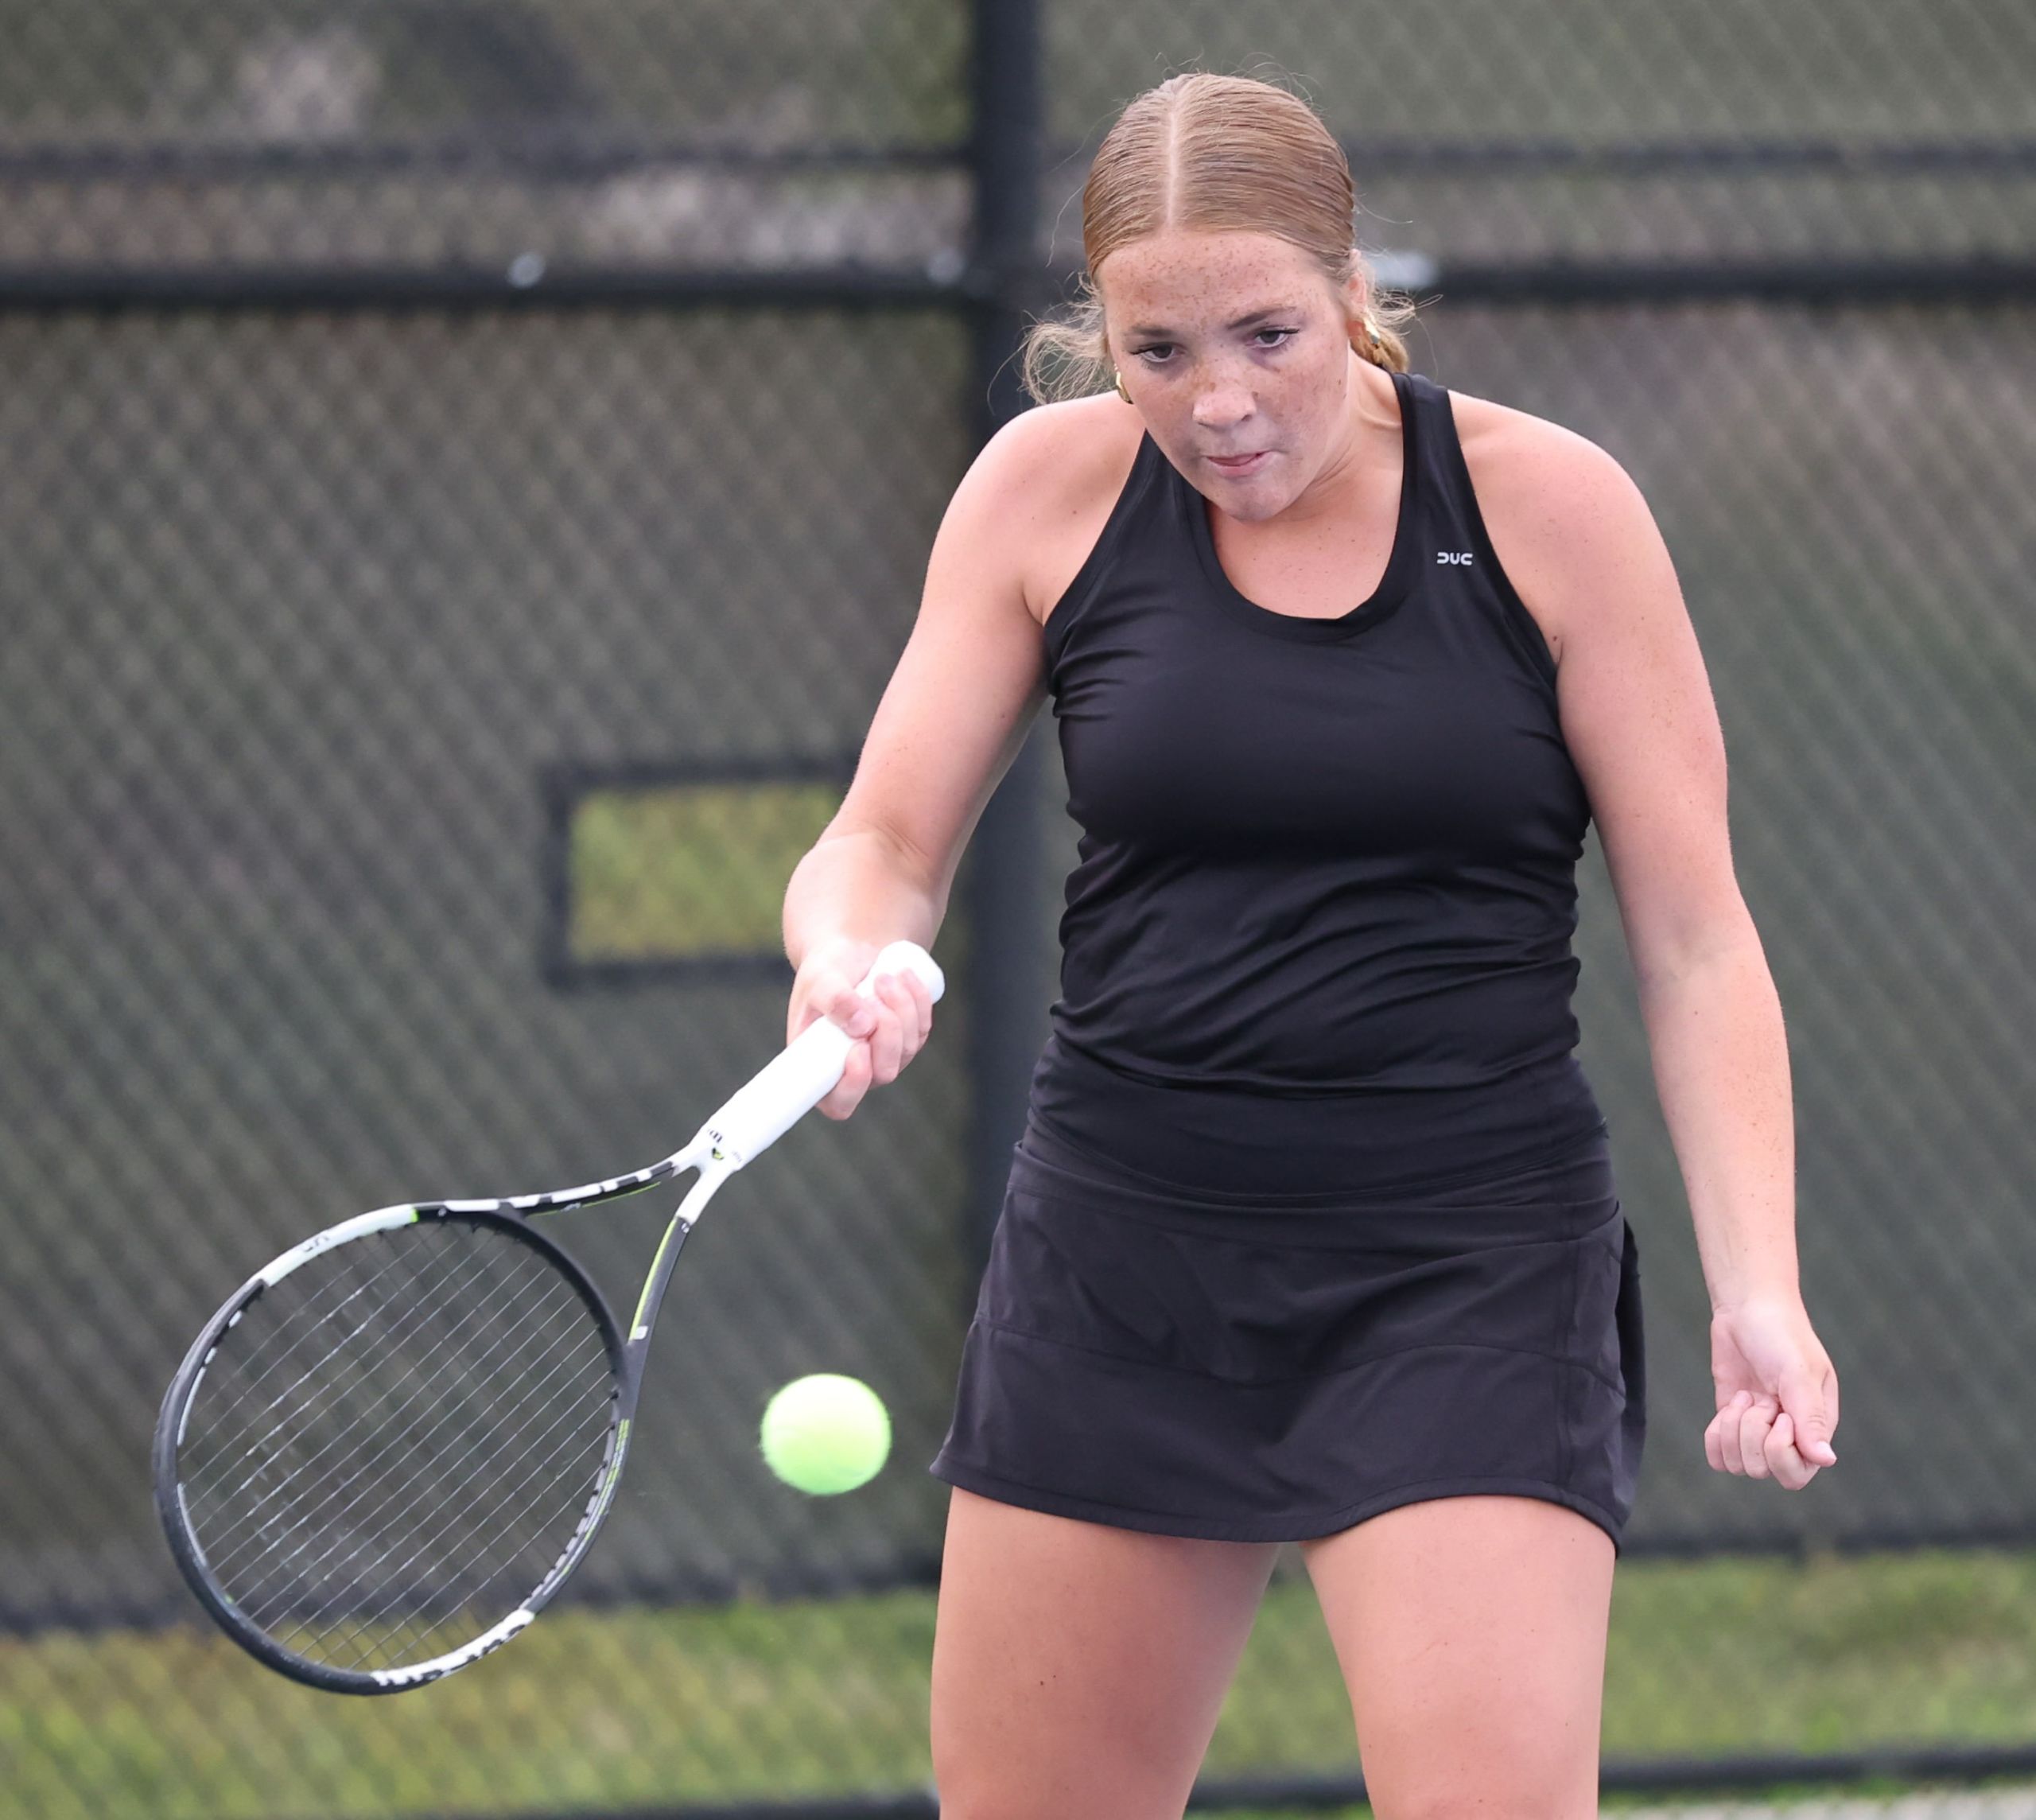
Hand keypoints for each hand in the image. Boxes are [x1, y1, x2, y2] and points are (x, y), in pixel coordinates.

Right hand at [786, 936, 935, 1120]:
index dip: (853, 1085)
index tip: (859, 1048)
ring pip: (908, 1048)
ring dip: (901, 1008)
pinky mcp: (907, 1039)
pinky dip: (917, 1001)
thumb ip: (833, 1000)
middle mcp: (854, 1071)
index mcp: (820, 1069)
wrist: (846, 954)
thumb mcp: (817, 980)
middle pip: (884, 1072)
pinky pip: (923, 1028)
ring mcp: (885, 1057)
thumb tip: (863, 1026)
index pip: (839, 1103)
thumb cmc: (823, 973)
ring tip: (883, 976)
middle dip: (886, 1030)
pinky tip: (904, 977)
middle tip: (873, 991)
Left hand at [1704, 1294, 1839, 1490]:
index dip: (1779, 1451)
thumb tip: (1825, 1460)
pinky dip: (1715, 1437)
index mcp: (1815, 1429)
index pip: (1797, 1475)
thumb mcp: (1799, 1373)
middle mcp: (1788, 1436)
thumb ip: (1811, 1417)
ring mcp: (1758, 1431)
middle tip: (1758, 1400)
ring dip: (1731, 1430)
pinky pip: (1718, 1455)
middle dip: (1750, 1434)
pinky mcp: (1731, 1422)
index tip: (1779, 1415)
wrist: (1748, 1309)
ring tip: (1744, 1398)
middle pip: (1763, 1471)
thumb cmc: (1782, 1336)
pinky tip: (1726, 1408)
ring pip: (1738, 1465)